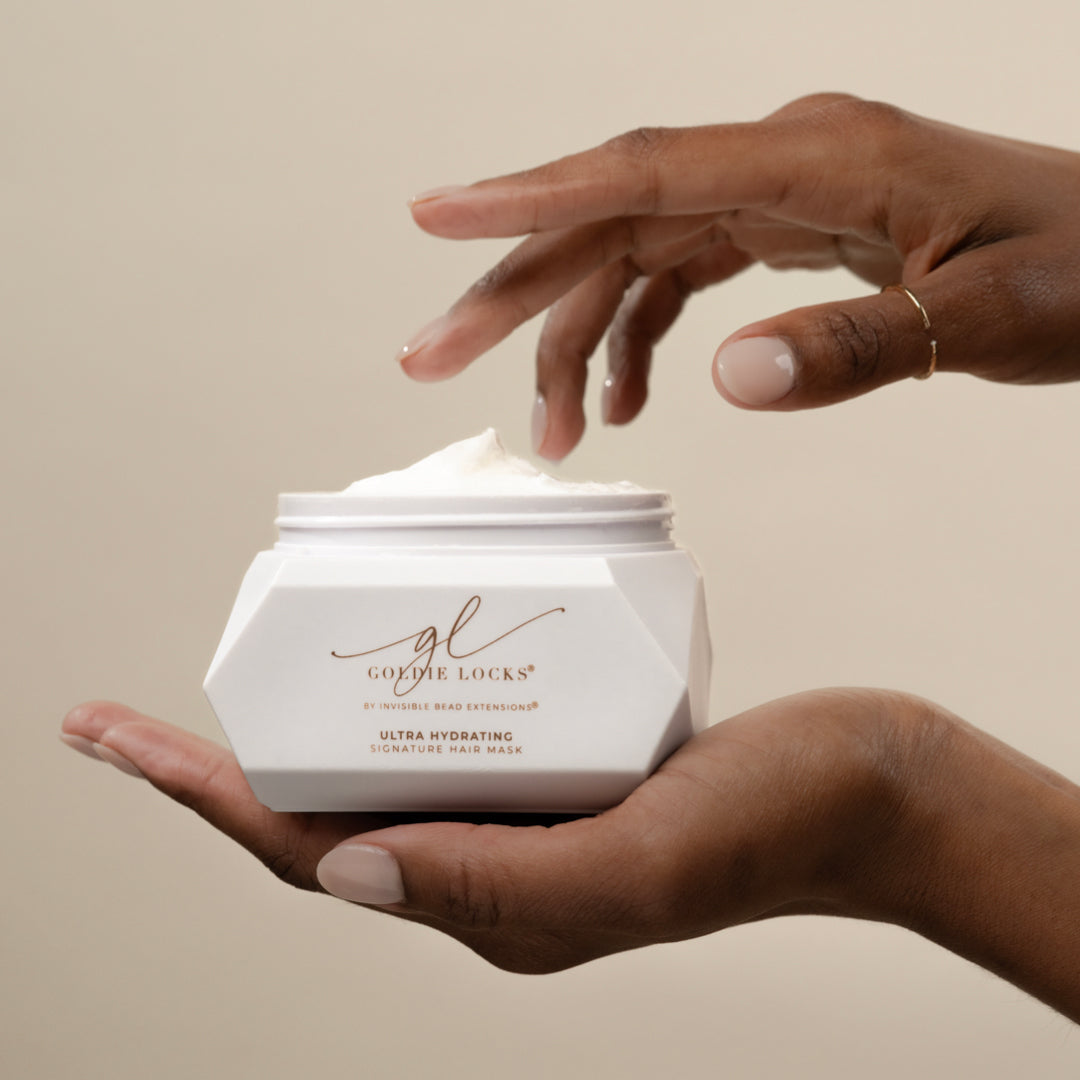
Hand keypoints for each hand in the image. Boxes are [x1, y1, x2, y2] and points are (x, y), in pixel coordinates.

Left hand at [61, 689, 1079, 1018]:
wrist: (866, 786)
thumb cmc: (774, 828)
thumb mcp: (642, 867)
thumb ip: (499, 882)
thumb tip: (347, 871)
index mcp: (495, 902)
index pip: (311, 851)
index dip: (203, 793)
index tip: (111, 734)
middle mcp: (496, 861)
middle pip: (326, 815)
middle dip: (220, 770)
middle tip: (136, 718)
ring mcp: (530, 811)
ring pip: (386, 773)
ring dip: (303, 733)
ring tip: (236, 683)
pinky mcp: (569, 761)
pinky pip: (456, 735)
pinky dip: (398, 699)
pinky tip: (380, 660)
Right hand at [397, 94, 1079, 457]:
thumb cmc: (1078, 269)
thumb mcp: (986, 315)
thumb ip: (859, 344)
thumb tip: (728, 381)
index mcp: (822, 157)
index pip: (644, 170)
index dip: (530, 195)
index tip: (435, 216)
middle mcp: (781, 162)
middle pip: (611, 218)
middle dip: (515, 291)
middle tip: (430, 356)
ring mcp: (778, 195)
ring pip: (633, 256)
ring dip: (576, 339)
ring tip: (551, 430)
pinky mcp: (784, 231)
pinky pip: (679, 278)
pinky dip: (639, 340)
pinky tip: (628, 401)